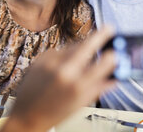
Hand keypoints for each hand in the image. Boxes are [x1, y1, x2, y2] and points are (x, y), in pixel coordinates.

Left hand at [0, 27, 115, 131]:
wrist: (26, 115)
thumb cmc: (53, 114)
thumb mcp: (80, 104)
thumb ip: (98, 88)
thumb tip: (114, 78)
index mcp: (77, 86)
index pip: (102, 64)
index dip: (111, 57)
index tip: (115, 52)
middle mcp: (64, 72)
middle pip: (86, 46)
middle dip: (100, 35)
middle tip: (109, 27)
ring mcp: (50, 63)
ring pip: (72, 46)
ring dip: (81, 47)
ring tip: (82, 58)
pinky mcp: (41, 59)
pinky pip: (58, 51)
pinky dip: (64, 54)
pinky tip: (62, 66)